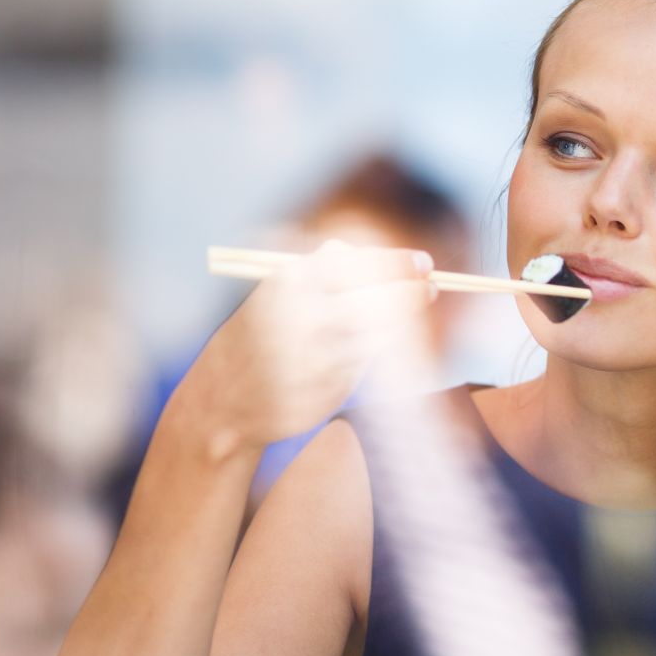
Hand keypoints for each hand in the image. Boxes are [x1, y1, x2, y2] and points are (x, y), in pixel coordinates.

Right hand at [185, 240, 435, 452]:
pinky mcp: (331, 389)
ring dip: (401, 322)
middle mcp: (307, 317)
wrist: (225, 399)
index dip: (398, 264)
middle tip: (431, 287)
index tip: (424, 264)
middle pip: (380, 299)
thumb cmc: (260, 335)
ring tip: (407, 314)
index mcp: (291, 283)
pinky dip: (377, 351)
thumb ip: (323, 271)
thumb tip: (376, 255)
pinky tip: (373, 344)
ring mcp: (320, 356)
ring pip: (381, 333)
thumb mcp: (279, 291)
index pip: (361, 264)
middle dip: (411, 292)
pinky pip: (369, 363)